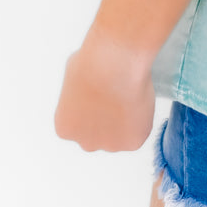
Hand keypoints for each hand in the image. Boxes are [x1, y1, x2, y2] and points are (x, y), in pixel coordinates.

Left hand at [54, 24, 156, 151]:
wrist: (116, 62)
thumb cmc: (93, 62)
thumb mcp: (72, 76)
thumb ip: (78, 94)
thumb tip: (89, 90)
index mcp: (65, 127)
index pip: (79, 126)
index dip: (91, 108)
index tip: (100, 95)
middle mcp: (85, 142)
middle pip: (97, 136)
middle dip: (106, 121)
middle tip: (116, 97)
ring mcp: (110, 145)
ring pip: (119, 136)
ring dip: (124, 121)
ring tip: (128, 95)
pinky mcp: (133, 142)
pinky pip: (139, 132)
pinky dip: (141, 119)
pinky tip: (138, 99)